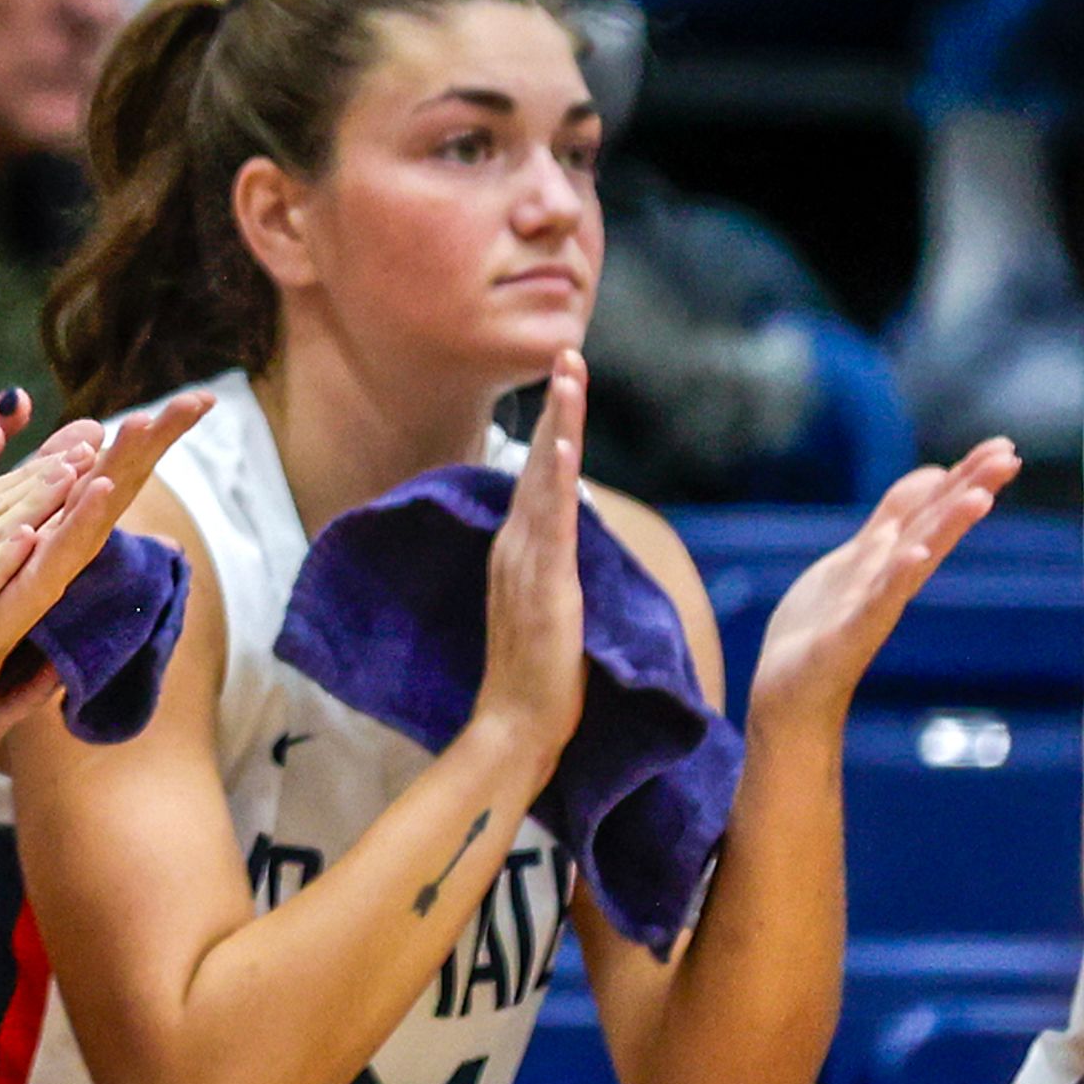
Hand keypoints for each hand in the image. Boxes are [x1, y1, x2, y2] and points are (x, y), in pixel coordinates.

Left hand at [0, 393, 210, 687]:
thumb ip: (4, 533)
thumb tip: (20, 505)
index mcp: (43, 541)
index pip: (94, 477)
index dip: (131, 442)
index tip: (178, 399)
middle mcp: (53, 556)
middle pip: (109, 488)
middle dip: (149, 445)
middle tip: (196, 401)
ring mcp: (41, 578)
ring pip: (90, 515)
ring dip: (120, 469)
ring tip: (149, 426)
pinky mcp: (21, 602)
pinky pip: (55, 557)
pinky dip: (78, 523)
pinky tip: (101, 490)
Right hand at [475, 350, 593, 768]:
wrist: (513, 730)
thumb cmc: (533, 686)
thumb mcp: (546, 618)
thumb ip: (550, 581)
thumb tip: (566, 556)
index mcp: (517, 557)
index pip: (538, 481)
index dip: (554, 432)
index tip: (566, 386)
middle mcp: (515, 550)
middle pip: (539, 464)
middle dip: (558, 408)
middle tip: (570, 352)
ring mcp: (526, 565)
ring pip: (545, 480)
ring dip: (560, 425)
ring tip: (571, 375)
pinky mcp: (544, 586)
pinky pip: (550, 524)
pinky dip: (555, 481)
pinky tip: (564, 446)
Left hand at [745, 439, 1021, 730]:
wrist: (789, 692)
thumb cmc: (823, 625)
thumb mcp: (857, 557)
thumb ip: (892, 521)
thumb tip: (933, 475)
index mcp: (889, 560)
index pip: (931, 511)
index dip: (964, 478)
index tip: (1004, 447)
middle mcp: (889, 580)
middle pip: (933, 528)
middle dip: (969, 491)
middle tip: (1011, 458)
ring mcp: (870, 608)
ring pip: (913, 560)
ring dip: (944, 529)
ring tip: (977, 497)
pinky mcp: (846, 636)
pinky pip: (874, 604)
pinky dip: (895, 579)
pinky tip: (915, 556)